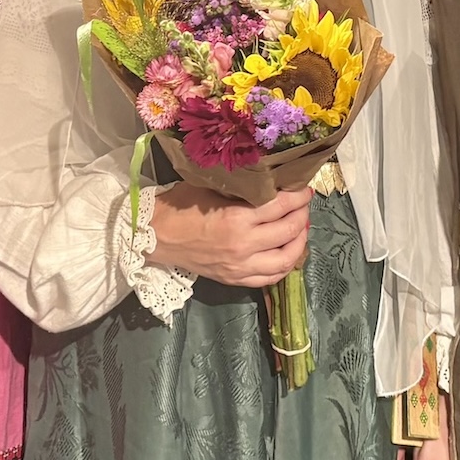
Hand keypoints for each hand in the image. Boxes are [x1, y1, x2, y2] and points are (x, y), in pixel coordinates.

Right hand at [148, 184, 312, 288]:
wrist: (156, 236)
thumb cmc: (181, 206)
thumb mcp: (212, 187)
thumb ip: (243, 187)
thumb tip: (272, 180)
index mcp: (236, 218)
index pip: (281, 206)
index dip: (298, 196)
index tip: (304, 188)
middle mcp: (244, 245)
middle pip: (289, 230)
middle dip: (302, 215)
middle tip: (303, 204)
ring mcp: (241, 266)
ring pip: (286, 258)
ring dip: (300, 241)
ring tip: (301, 228)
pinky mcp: (236, 280)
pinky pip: (271, 277)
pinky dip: (286, 263)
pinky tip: (288, 251)